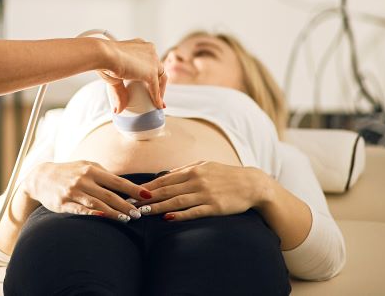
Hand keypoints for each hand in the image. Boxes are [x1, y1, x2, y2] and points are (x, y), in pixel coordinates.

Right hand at [23, 160, 153, 221]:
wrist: (40, 177)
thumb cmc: (68, 171)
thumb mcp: (85, 166)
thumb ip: (103, 173)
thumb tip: (125, 183)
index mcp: (91, 169)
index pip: (117, 181)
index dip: (133, 189)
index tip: (147, 196)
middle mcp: (83, 180)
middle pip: (109, 194)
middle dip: (126, 205)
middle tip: (140, 214)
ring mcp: (73, 192)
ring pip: (97, 204)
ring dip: (113, 213)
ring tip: (127, 219)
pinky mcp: (64, 203)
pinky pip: (81, 210)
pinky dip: (93, 214)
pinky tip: (104, 218)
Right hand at [93, 38, 165, 111]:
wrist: (103, 54)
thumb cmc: (103, 59)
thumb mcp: (114, 75)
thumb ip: (119, 91)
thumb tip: (117, 109)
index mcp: (140, 46)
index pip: (150, 60)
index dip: (151, 72)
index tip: (149, 84)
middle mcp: (149, 50)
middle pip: (159, 68)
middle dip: (158, 82)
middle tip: (155, 94)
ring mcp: (152, 60)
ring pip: (162, 76)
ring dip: (161, 90)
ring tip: (158, 102)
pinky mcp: (151, 72)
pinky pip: (156, 88)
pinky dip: (157, 97)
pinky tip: (157, 105)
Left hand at [139, 161, 270, 221]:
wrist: (252, 184)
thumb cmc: (225, 175)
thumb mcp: (204, 166)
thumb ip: (184, 170)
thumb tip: (163, 175)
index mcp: (193, 170)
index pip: (164, 179)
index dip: (148, 187)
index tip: (133, 193)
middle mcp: (197, 181)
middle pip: (167, 190)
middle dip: (148, 198)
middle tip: (133, 204)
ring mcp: (206, 194)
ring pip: (177, 201)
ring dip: (159, 207)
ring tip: (145, 212)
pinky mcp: (215, 207)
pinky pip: (194, 211)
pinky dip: (180, 215)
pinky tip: (169, 218)